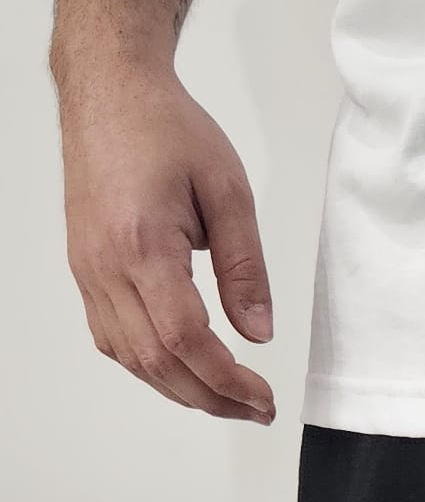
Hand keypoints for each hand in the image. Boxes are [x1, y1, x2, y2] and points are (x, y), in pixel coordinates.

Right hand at [57, 64, 275, 423]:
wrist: (108, 92)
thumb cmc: (164, 128)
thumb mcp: (229, 191)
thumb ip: (246, 268)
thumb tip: (258, 333)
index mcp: (141, 245)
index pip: (184, 339)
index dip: (226, 381)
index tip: (263, 398)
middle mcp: (105, 266)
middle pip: (156, 362)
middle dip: (211, 397)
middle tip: (255, 409)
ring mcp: (88, 271)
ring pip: (131, 358)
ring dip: (182, 389)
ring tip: (228, 399)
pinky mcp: (84, 270)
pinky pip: (112, 339)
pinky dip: (150, 366)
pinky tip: (184, 371)